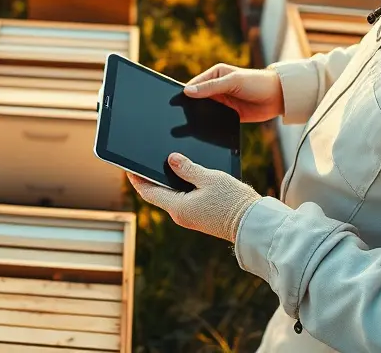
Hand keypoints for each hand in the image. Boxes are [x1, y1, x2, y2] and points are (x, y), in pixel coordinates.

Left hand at [128, 153, 261, 241]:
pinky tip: (183, 177)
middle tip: (142, 163)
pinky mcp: (200, 217)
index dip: (136, 179)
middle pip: (158, 195)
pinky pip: (183, 200)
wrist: (253, 223)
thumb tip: (171, 159)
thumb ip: (187, 168)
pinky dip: (178, 188)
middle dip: (150, 179)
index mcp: (178, 207)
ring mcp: (190, 218)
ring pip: (170, 197)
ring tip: (161, 166)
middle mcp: (181, 216)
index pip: (148, 192)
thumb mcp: (209, 178)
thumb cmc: (233, 201)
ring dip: (165, 183)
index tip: (127, 167)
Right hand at [184, 64, 284, 122]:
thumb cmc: (257, 82)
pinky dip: (209, 125)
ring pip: (204, 111)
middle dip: (189, 107)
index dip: (184, 94)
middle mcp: (216, 88)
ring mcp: (222, 102)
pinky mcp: (229, 114)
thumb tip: (187, 91)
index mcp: (214, 75)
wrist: (279, 97)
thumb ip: (210, 87)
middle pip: (197, 99)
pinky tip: (203, 131)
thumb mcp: (232, 81)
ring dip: (199, 117)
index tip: (173, 103)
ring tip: (187, 127)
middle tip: (177, 118)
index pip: (193, 85)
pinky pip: (215, 120)